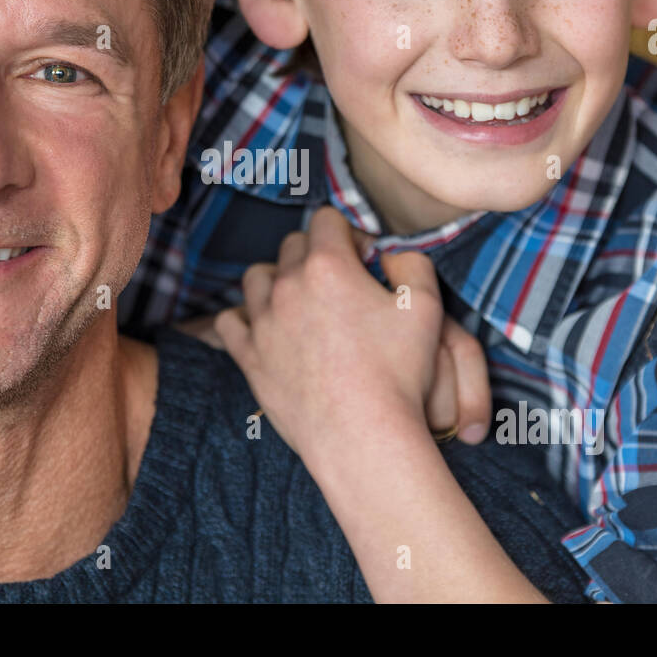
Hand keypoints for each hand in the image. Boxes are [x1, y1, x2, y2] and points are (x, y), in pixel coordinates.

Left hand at [214, 207, 488, 463]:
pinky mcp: (249, 358)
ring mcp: (262, 322)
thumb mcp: (427, 307)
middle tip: (341, 286)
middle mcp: (287, 286)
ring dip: (277, 281)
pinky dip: (244, 319)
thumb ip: (412, 263)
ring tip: (301, 304)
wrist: (363, 436)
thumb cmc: (398, 373)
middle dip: (316, 255)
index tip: (364, 261)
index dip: (348, 234)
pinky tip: (265, 328)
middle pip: (292, 246)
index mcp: (328, 265)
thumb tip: (390, 252)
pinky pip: (230, 323)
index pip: (327, 220)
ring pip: (256, 278)